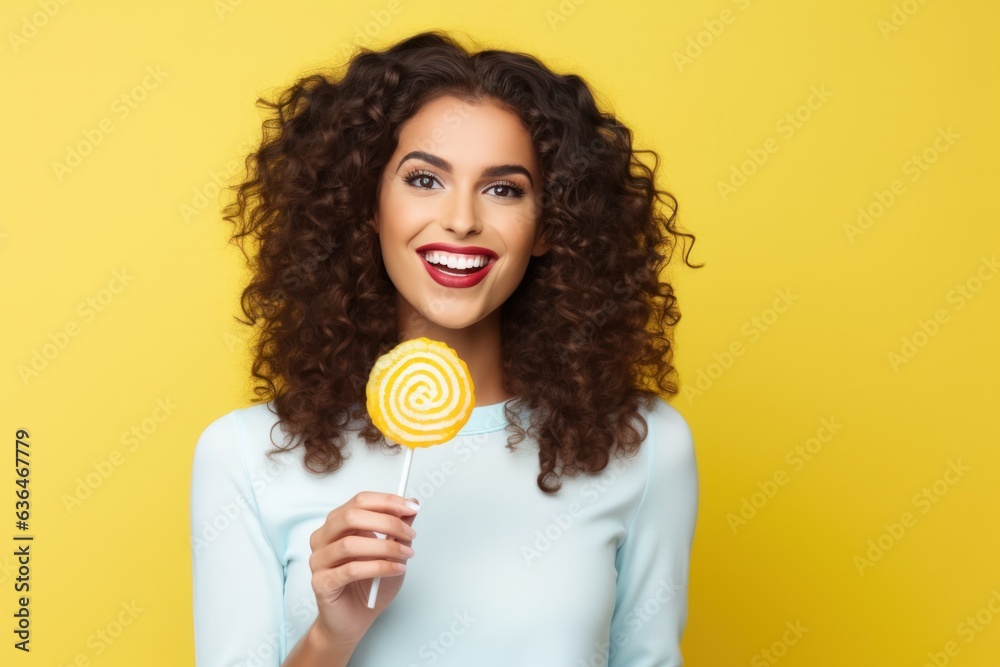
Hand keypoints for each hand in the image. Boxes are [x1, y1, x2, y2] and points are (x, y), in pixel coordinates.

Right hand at [306, 492, 419, 649]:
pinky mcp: (321, 582)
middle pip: (352, 517)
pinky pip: (351, 570)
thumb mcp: (392, 552)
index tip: (411, 507)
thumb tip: (411, 504)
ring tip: (406, 555)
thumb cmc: (369, 584)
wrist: (355, 619)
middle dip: (387, 522)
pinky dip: (378, 567)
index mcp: (338, 523)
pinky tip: (396, 569)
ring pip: (350, 544)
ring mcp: (319, 560)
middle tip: (410, 533)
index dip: (387, 501)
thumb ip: (398, 528)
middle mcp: (323, 537)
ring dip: (385, 547)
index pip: (360, 501)